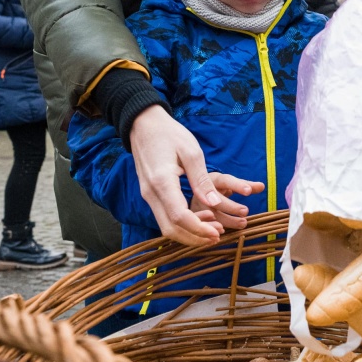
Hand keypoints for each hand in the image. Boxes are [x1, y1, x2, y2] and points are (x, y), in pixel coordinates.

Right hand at [128, 106, 226, 245]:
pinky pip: (163, 217)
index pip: (179, 216)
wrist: (143, 124)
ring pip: (165, 226)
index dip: (198, 229)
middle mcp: (150, 193)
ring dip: (188, 234)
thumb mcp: (191, 151)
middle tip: (217, 236)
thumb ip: (201, 179)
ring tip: (212, 231)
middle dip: (194, 237)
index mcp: (162, 181)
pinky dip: (180, 225)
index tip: (217, 233)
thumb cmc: (169, 133)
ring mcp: (147, 195)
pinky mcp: (149, 194)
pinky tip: (198, 221)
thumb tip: (215, 203)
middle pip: (170, 228)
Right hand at [191, 172, 264, 230]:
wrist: (193, 191)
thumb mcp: (228, 183)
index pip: (226, 180)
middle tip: (246, 211)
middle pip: (217, 199)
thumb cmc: (216, 187)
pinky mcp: (193, 217)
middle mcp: (202, 191)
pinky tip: (225, 233)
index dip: (237, 186)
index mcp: (213, 179)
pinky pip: (203, 225)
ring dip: (227, 221)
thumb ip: (244, 185)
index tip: (249, 191)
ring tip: (243, 223)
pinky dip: (214, 229)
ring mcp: (196, 205)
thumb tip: (262, 186)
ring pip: (210, 215)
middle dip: (231, 207)